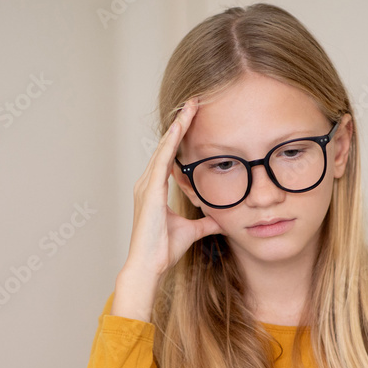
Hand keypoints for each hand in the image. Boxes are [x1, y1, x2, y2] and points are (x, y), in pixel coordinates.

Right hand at [112, 97, 223, 320]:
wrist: (148, 265)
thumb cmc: (162, 251)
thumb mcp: (191, 231)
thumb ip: (206, 223)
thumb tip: (222, 220)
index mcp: (154, 190)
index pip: (169, 156)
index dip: (180, 137)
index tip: (192, 119)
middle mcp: (147, 184)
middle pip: (165, 146)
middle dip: (179, 123)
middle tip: (193, 101)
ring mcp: (146, 186)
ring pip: (164, 147)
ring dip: (177, 126)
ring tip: (190, 106)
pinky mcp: (150, 191)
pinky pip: (162, 159)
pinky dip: (171, 141)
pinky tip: (180, 126)